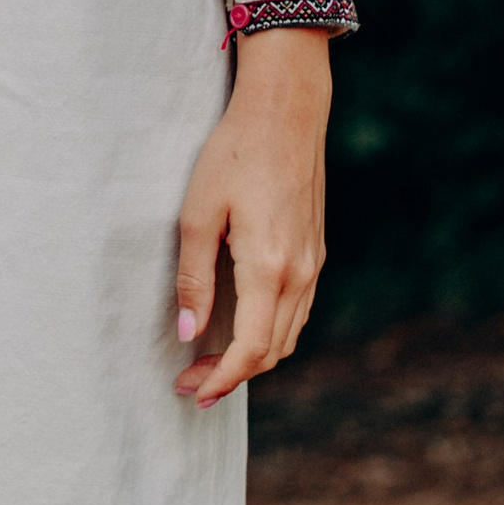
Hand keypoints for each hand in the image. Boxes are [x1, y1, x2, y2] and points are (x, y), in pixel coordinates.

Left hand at [174, 27, 330, 406]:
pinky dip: (272, 332)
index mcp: (269, 268)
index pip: (250, 350)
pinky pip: (297, 310)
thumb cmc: (234, 153)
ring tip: (210, 362)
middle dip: (231, 376)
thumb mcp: (198, 213)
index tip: (191, 392)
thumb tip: (188, 332)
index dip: (221, 380)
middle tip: (190, 382)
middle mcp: (300, 274)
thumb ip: (193, 278)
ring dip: (253, 358)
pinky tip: (242, 326)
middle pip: (273, 351)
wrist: (286, 111)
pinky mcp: (315, 251)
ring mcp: (313, 263)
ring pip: (289, 334)